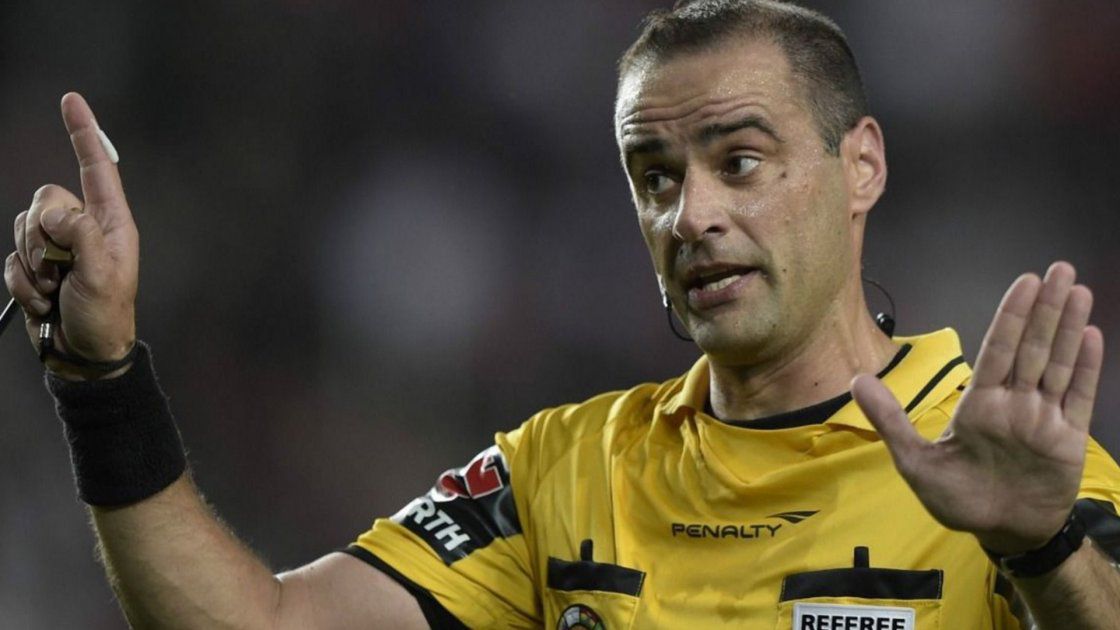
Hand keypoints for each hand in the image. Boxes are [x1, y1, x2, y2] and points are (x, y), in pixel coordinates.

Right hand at [3, 93, 137, 378]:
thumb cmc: (104, 315)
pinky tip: (43, 303)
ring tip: (56, 290)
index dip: (83, 132)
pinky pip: (11, 259)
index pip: (96, 167)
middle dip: (43, 236)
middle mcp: (83, 227)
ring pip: (23, 227)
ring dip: (33, 266)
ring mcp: (56, 246)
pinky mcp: (33, 265)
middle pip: (45, 199)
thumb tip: (58, 214)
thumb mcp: (102, 275)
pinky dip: (22, 283)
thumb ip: (82, 237)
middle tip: (61, 271)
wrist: (82, 354)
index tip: (71, 99)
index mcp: (111, 222)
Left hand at [852, 262, 1102, 554]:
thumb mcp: (915, 462)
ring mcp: (1043, 418)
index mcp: (979, 404)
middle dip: (1045, 309)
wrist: (1000, 533)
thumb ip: (891, 420)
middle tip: (1059, 269)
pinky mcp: (1067, 438)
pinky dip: (1086, 368)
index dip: (1011, 317)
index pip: (997, 350)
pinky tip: (1090, 336)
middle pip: (1031, 347)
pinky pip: (1078, 397)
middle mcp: (1014, 403)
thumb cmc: (958, 499)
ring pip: (1058, 364)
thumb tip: (856, 379)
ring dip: (1068, 327)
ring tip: (1078, 290)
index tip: (1025, 282)